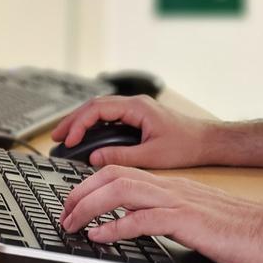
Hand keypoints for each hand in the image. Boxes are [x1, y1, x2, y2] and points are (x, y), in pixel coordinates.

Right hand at [51, 95, 216, 167]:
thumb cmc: (186, 145)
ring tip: (65, 139)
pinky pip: (110, 118)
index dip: (79, 124)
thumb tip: (94, 158)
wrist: (207, 142)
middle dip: (73, 121)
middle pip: (95, 106)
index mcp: (137, 108)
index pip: (98, 109)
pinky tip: (86, 140)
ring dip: (82, 123)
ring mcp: (136, 110)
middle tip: (55, 138)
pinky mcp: (138, 118)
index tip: (68, 140)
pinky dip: (95, 127)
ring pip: (101, 111)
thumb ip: (121, 156)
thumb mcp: (151, 156)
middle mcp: (135, 105)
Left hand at [59, 165, 262, 262]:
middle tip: (63, 214)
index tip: (72, 202)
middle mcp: (171, 187)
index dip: (90, 184)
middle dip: (80, 192)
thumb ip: (168, 214)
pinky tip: (100, 237)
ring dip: (89, 207)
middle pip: (113, 175)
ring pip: (122, 191)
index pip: (121, 171)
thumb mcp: (195, 216)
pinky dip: (115, 227)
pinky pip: (144, 219)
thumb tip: (137, 223)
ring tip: (71, 224)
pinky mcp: (188, 221)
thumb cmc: (241, 228)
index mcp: (171, 185)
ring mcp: (179, 201)